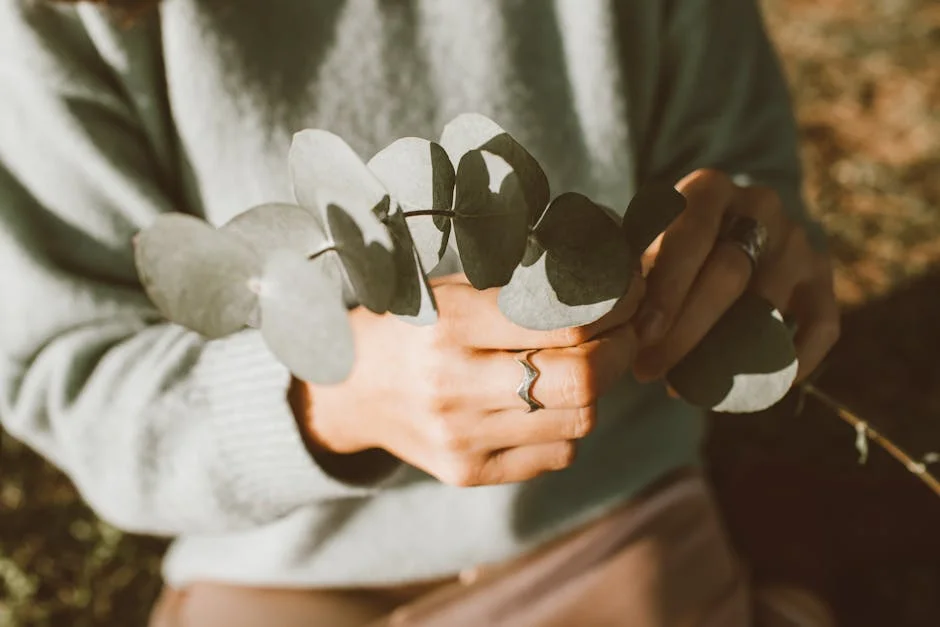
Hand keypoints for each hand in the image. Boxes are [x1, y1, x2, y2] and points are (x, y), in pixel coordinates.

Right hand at [297, 273, 644, 486]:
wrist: (352, 388)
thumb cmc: (413, 325)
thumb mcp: (455, 289)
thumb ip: (523, 289)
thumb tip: (609, 282)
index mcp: (451, 324)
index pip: (566, 323)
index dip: (616, 309)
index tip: (630, 297)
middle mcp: (453, 385)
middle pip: (581, 380)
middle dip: (621, 352)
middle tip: (626, 334)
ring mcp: (461, 436)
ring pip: (577, 422)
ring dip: (596, 390)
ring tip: (586, 365)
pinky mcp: (468, 472)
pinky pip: (555, 456)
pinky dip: (567, 427)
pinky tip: (549, 404)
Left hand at [632, 169, 839, 384]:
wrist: (722, 231)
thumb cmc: (665, 248)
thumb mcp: (644, 243)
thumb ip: (632, 271)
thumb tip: (614, 323)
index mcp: (709, 189)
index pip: (690, 237)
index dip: (667, 290)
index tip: (643, 334)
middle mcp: (761, 205)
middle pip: (730, 273)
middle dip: (685, 330)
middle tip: (648, 370)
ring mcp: (798, 241)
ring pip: (768, 306)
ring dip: (724, 356)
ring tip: (682, 388)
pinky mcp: (823, 278)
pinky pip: (820, 328)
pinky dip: (789, 364)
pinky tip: (753, 392)